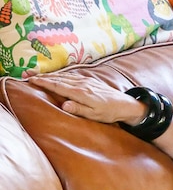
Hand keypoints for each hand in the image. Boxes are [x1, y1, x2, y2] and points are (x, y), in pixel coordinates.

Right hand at [28, 75, 146, 125]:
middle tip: (30, 75)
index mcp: (81, 93)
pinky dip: (63, 75)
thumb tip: (63, 105)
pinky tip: (59, 76)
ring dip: (52, 75)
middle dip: (44, 77)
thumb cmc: (109, 112)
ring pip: (66, 76)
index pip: (58, 86)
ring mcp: (87, 81)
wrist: (126, 105)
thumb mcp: (94, 114)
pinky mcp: (91, 81)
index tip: (32, 80)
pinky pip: (73, 76)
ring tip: (41, 75)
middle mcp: (82, 84)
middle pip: (60, 79)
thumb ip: (78, 109)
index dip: (44, 83)